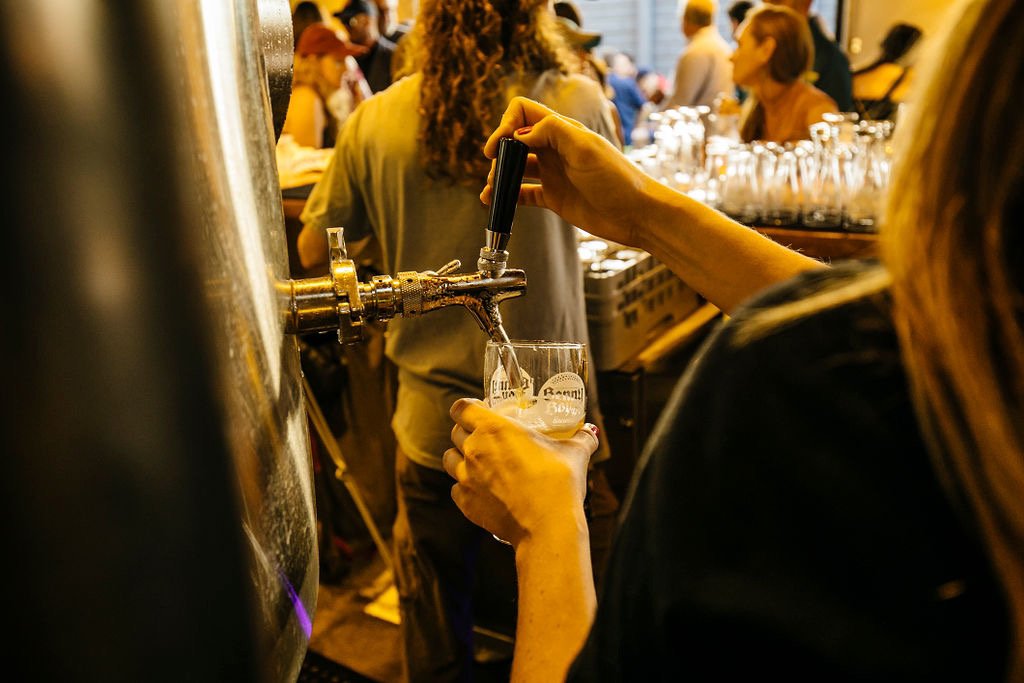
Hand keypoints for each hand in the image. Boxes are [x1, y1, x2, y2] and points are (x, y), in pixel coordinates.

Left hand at [443, 398, 597, 546]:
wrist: (547, 525)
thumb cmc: (558, 483)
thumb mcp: (574, 453)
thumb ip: (580, 438)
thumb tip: (590, 432)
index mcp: (493, 428)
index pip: (462, 407)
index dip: (467, 407)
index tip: (477, 410)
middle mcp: (473, 449)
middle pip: (455, 432)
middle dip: (466, 431)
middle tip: (485, 437)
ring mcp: (465, 477)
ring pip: (449, 459)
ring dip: (460, 457)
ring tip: (478, 462)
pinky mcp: (465, 502)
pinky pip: (456, 488)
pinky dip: (465, 487)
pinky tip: (482, 490)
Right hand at [480, 97, 654, 248]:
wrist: (637, 214)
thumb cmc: (617, 179)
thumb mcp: (585, 147)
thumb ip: (552, 131)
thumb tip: (519, 135)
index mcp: (562, 131)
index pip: (523, 112)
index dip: (505, 125)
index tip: (498, 147)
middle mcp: (555, 149)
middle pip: (514, 141)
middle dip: (499, 154)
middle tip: (495, 173)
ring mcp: (553, 173)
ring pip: (516, 168)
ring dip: (499, 177)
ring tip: (491, 192)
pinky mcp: (554, 197)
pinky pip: (524, 194)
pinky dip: (507, 197)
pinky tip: (495, 203)